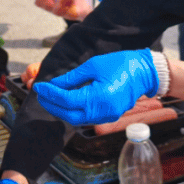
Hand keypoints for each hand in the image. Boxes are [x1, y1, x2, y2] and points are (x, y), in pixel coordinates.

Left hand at [33, 49, 160, 124]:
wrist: (145, 72)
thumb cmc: (120, 64)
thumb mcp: (93, 66)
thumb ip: (71, 78)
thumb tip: (54, 84)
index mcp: (98, 97)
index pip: (66, 99)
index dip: (50, 94)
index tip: (39, 86)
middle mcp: (102, 111)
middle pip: (69, 115)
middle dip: (52, 106)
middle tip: (41, 95)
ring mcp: (107, 116)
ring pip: (77, 119)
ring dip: (61, 110)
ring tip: (50, 98)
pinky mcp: (109, 116)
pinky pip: (86, 117)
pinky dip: (73, 111)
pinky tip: (66, 102)